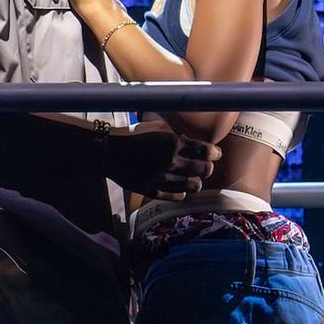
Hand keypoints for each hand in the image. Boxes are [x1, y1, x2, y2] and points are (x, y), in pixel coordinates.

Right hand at [105, 120, 220, 200]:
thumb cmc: (133, 134)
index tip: (215, 154)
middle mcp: (170, 161)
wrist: (108, 151)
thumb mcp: (156, 126)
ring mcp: (162, 178)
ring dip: (197, 182)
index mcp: (173, 142)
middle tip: (206, 167)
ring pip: (193, 186)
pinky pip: (176, 197)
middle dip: (208, 168)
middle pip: (204, 170)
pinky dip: (182, 193)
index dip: (215, 153)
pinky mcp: (152, 190)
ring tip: (195, 180)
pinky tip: (181, 189)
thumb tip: (193, 141)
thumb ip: (176, 134)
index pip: (205, 150)